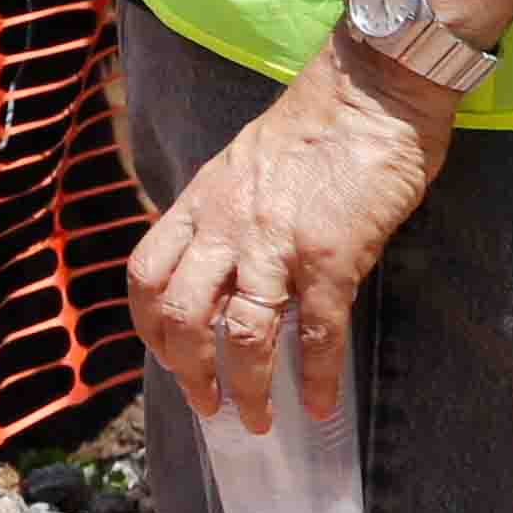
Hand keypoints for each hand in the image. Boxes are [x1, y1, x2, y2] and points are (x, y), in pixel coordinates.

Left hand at [125, 41, 450, 429]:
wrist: (367, 92)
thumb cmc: (311, 128)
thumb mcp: (239, 167)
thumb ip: (223, 216)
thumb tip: (219, 271)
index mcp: (200, 203)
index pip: (144, 274)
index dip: (149, 328)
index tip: (168, 359)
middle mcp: (226, 225)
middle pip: (179, 314)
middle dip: (188, 372)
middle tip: (208, 405)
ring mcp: (276, 243)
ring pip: (240, 333)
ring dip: (246, 388)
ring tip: (258, 419)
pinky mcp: (332, 256)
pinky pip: (314, 332)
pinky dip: (313, 378)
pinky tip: (318, 405)